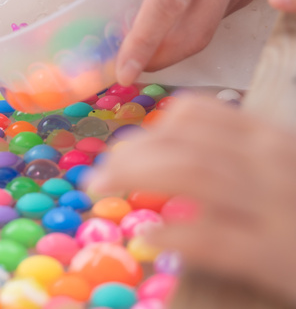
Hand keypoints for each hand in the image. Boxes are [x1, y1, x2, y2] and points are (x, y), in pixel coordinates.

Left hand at [89, 94, 295, 303]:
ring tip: (100, 191)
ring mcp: (277, 208)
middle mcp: (273, 164)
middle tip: (96, 178)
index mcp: (272, 140)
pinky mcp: (277, 256)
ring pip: (191, 175)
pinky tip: (149, 239)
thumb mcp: (283, 169)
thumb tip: (175, 150)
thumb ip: (242, 155)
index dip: (151, 129)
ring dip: (135, 179)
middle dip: (129, 154)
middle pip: (183, 143)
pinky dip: (176, 235)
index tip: (127, 150)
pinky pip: (215, 238)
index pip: (198, 115)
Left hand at [106, 0, 295, 84]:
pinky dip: (190, 32)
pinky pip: (219, 17)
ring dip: (174, 49)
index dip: (146, 38)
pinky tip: (164, 31)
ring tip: (139, 54)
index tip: (124, 67)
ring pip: (209, 27)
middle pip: (194, 25)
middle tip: (127, 70)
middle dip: (159, 56)